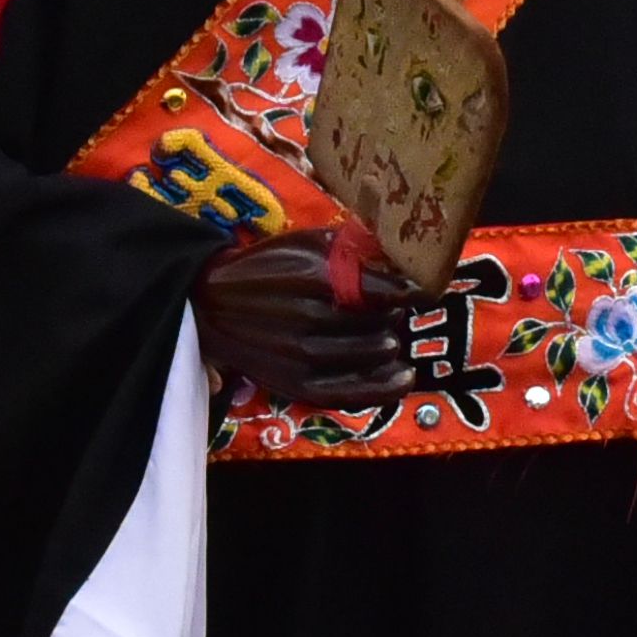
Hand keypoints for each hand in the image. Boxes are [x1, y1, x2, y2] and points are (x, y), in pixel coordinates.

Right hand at [192, 230, 417, 413]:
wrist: (211, 306)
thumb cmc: (265, 268)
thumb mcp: (304, 242)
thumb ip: (351, 248)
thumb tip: (401, 256)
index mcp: (313, 276)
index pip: (384, 290)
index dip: (415, 291)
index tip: (426, 290)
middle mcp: (310, 318)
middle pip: (382, 322)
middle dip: (393, 314)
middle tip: (387, 308)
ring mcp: (304, 356)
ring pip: (374, 355)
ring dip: (388, 343)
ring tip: (385, 333)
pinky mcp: (297, 385)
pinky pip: (353, 394)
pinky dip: (384, 387)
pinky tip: (403, 376)